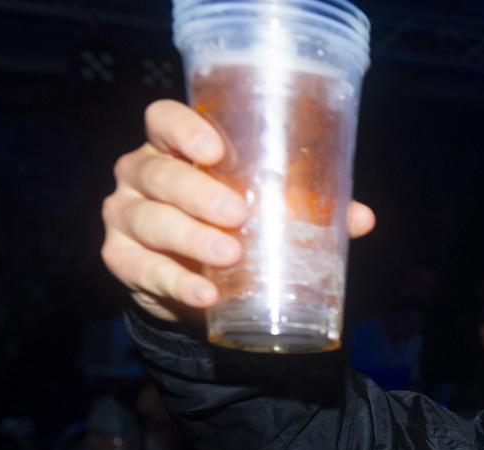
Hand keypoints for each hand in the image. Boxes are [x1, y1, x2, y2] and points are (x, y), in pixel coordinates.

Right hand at [101, 99, 376, 323]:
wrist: (193, 284)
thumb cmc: (230, 225)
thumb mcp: (265, 209)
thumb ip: (309, 208)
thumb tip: (362, 217)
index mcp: (173, 148)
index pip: (162, 120)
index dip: (183, 129)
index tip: (216, 151)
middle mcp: (140, 174)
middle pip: (158, 173)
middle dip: (197, 193)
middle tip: (238, 215)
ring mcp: (124, 216)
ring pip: (150, 220)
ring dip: (190, 239)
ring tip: (229, 256)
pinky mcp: (122, 260)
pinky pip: (145, 270)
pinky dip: (177, 284)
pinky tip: (205, 295)